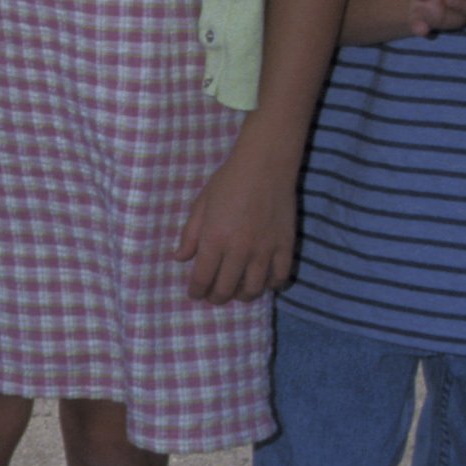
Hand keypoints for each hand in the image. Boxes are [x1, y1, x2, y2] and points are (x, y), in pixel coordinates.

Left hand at [176, 143, 295, 301]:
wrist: (264, 167)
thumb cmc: (227, 182)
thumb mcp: (200, 205)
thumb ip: (190, 235)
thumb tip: (180, 258)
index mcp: (214, 239)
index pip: (203, 277)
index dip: (197, 290)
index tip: (194, 294)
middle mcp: (239, 250)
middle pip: (226, 288)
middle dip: (216, 297)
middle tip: (212, 297)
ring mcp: (265, 251)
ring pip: (253, 289)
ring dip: (242, 296)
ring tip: (236, 293)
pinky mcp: (285, 248)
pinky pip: (279, 278)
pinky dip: (270, 286)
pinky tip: (262, 282)